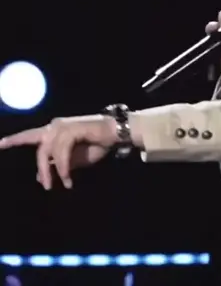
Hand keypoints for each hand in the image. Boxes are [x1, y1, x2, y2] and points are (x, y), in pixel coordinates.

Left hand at [0, 115, 116, 189]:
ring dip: (54, 170)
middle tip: (45, 186)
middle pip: (39, 150)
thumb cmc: (97, 145)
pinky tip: (67, 175)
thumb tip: (39, 176)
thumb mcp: (74, 159)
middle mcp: (55, 126)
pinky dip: (63, 165)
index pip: (30, 135)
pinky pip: (61, 151)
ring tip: (64, 182)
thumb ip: (57, 165)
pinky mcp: (71, 129)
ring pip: (49, 152)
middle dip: (42, 169)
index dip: (15, 140)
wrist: (116, 134)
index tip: (0, 145)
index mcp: (54, 131)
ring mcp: (62, 126)